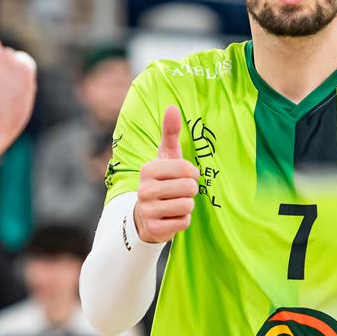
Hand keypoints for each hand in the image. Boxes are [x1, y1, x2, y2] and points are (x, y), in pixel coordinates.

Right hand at [134, 106, 199, 242]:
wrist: (145, 216)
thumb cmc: (162, 181)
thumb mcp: (166, 157)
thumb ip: (170, 133)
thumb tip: (172, 107)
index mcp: (148, 170)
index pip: (186, 169)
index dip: (193, 174)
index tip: (187, 176)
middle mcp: (144, 189)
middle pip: (188, 188)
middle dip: (191, 191)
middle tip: (181, 192)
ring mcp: (147, 210)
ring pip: (187, 206)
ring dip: (187, 206)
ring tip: (176, 204)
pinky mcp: (153, 229)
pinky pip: (183, 223)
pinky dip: (183, 221)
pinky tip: (172, 217)